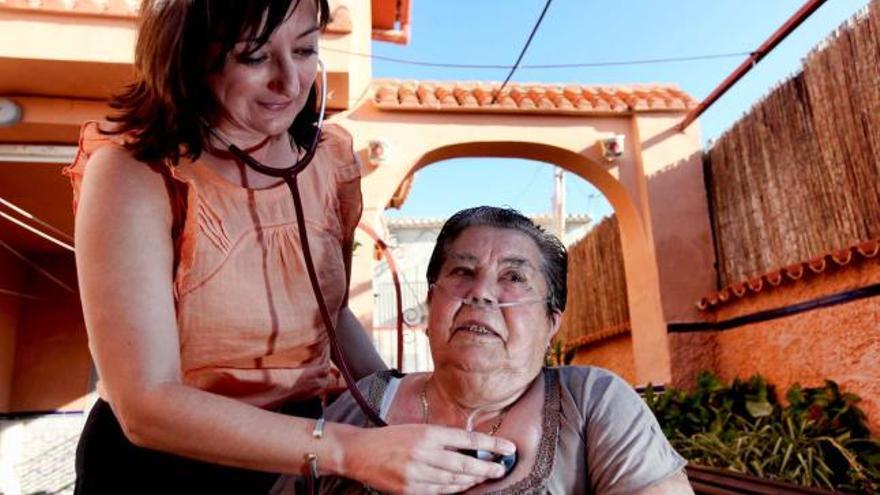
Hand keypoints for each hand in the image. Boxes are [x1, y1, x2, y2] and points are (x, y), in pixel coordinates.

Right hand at [344, 423, 515, 493]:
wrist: (360, 453)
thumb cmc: (391, 438)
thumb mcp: (418, 429)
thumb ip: (442, 438)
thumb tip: (471, 447)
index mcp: (427, 434)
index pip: (467, 440)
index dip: (491, 445)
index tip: (508, 448)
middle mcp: (423, 453)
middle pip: (464, 464)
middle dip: (486, 468)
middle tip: (502, 469)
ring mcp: (416, 474)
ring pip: (453, 481)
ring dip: (472, 481)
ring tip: (485, 477)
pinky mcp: (409, 490)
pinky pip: (438, 491)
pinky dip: (453, 489)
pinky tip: (463, 486)